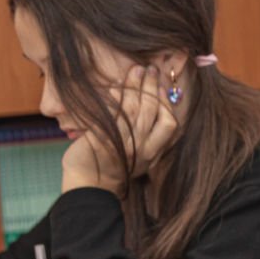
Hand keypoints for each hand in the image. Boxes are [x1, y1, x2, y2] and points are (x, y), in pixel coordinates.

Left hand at [61, 64, 179, 193]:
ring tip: (135, 70)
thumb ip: (146, 140)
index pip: (170, 125)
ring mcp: (124, 144)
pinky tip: (115, 86)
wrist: (89, 188)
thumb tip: (148, 110)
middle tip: (150, 70)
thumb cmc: (111, 171)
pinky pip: (115, 113)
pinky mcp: (105, 140)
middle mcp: (142, 148)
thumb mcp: (138, 159)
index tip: (161, 88)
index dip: (166, 103)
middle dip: (152, 86)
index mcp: (153, 153)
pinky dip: (117, 97)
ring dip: (136, 85)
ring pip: (136, 108)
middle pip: (153, 111)